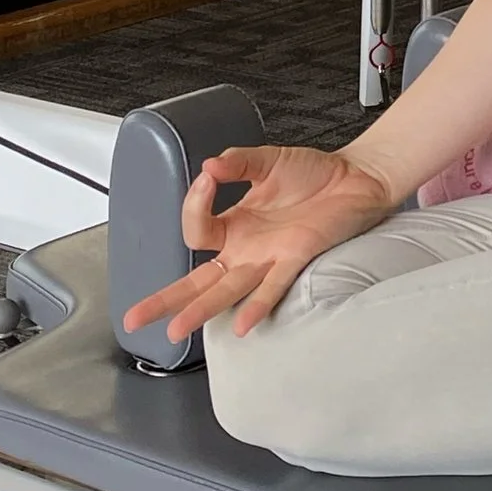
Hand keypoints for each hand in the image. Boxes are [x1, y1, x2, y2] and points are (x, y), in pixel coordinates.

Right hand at [120, 143, 392, 345]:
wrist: (357, 178)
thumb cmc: (314, 173)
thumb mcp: (268, 160)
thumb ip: (238, 163)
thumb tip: (210, 166)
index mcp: (235, 224)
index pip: (196, 228)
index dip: (193, 204)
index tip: (206, 179)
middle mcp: (247, 248)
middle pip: (197, 280)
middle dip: (165, 299)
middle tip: (134, 319)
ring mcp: (269, 258)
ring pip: (226, 291)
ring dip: (200, 310)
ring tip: (176, 329)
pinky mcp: (297, 259)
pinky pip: (273, 287)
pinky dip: (257, 305)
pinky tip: (242, 324)